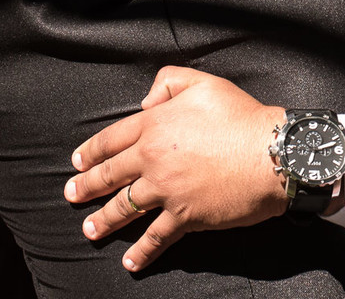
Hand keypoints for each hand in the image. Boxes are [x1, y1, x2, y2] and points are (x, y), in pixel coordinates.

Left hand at [65, 66, 286, 271]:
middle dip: (87, 186)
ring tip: (90, 229)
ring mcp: (166, 190)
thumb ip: (168, 82)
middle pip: (110, 175)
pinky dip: (143, 251)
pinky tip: (131, 262)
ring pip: (125, 207)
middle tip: (72, 194)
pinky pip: (157, 237)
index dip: (91, 151)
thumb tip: (147, 102)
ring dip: (104, 220)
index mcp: (154, 126)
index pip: (111, 139)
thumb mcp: (203, 83)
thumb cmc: (241, 117)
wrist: (272, 154)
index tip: (78, 162)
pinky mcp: (185, 216)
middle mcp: (152, 159)